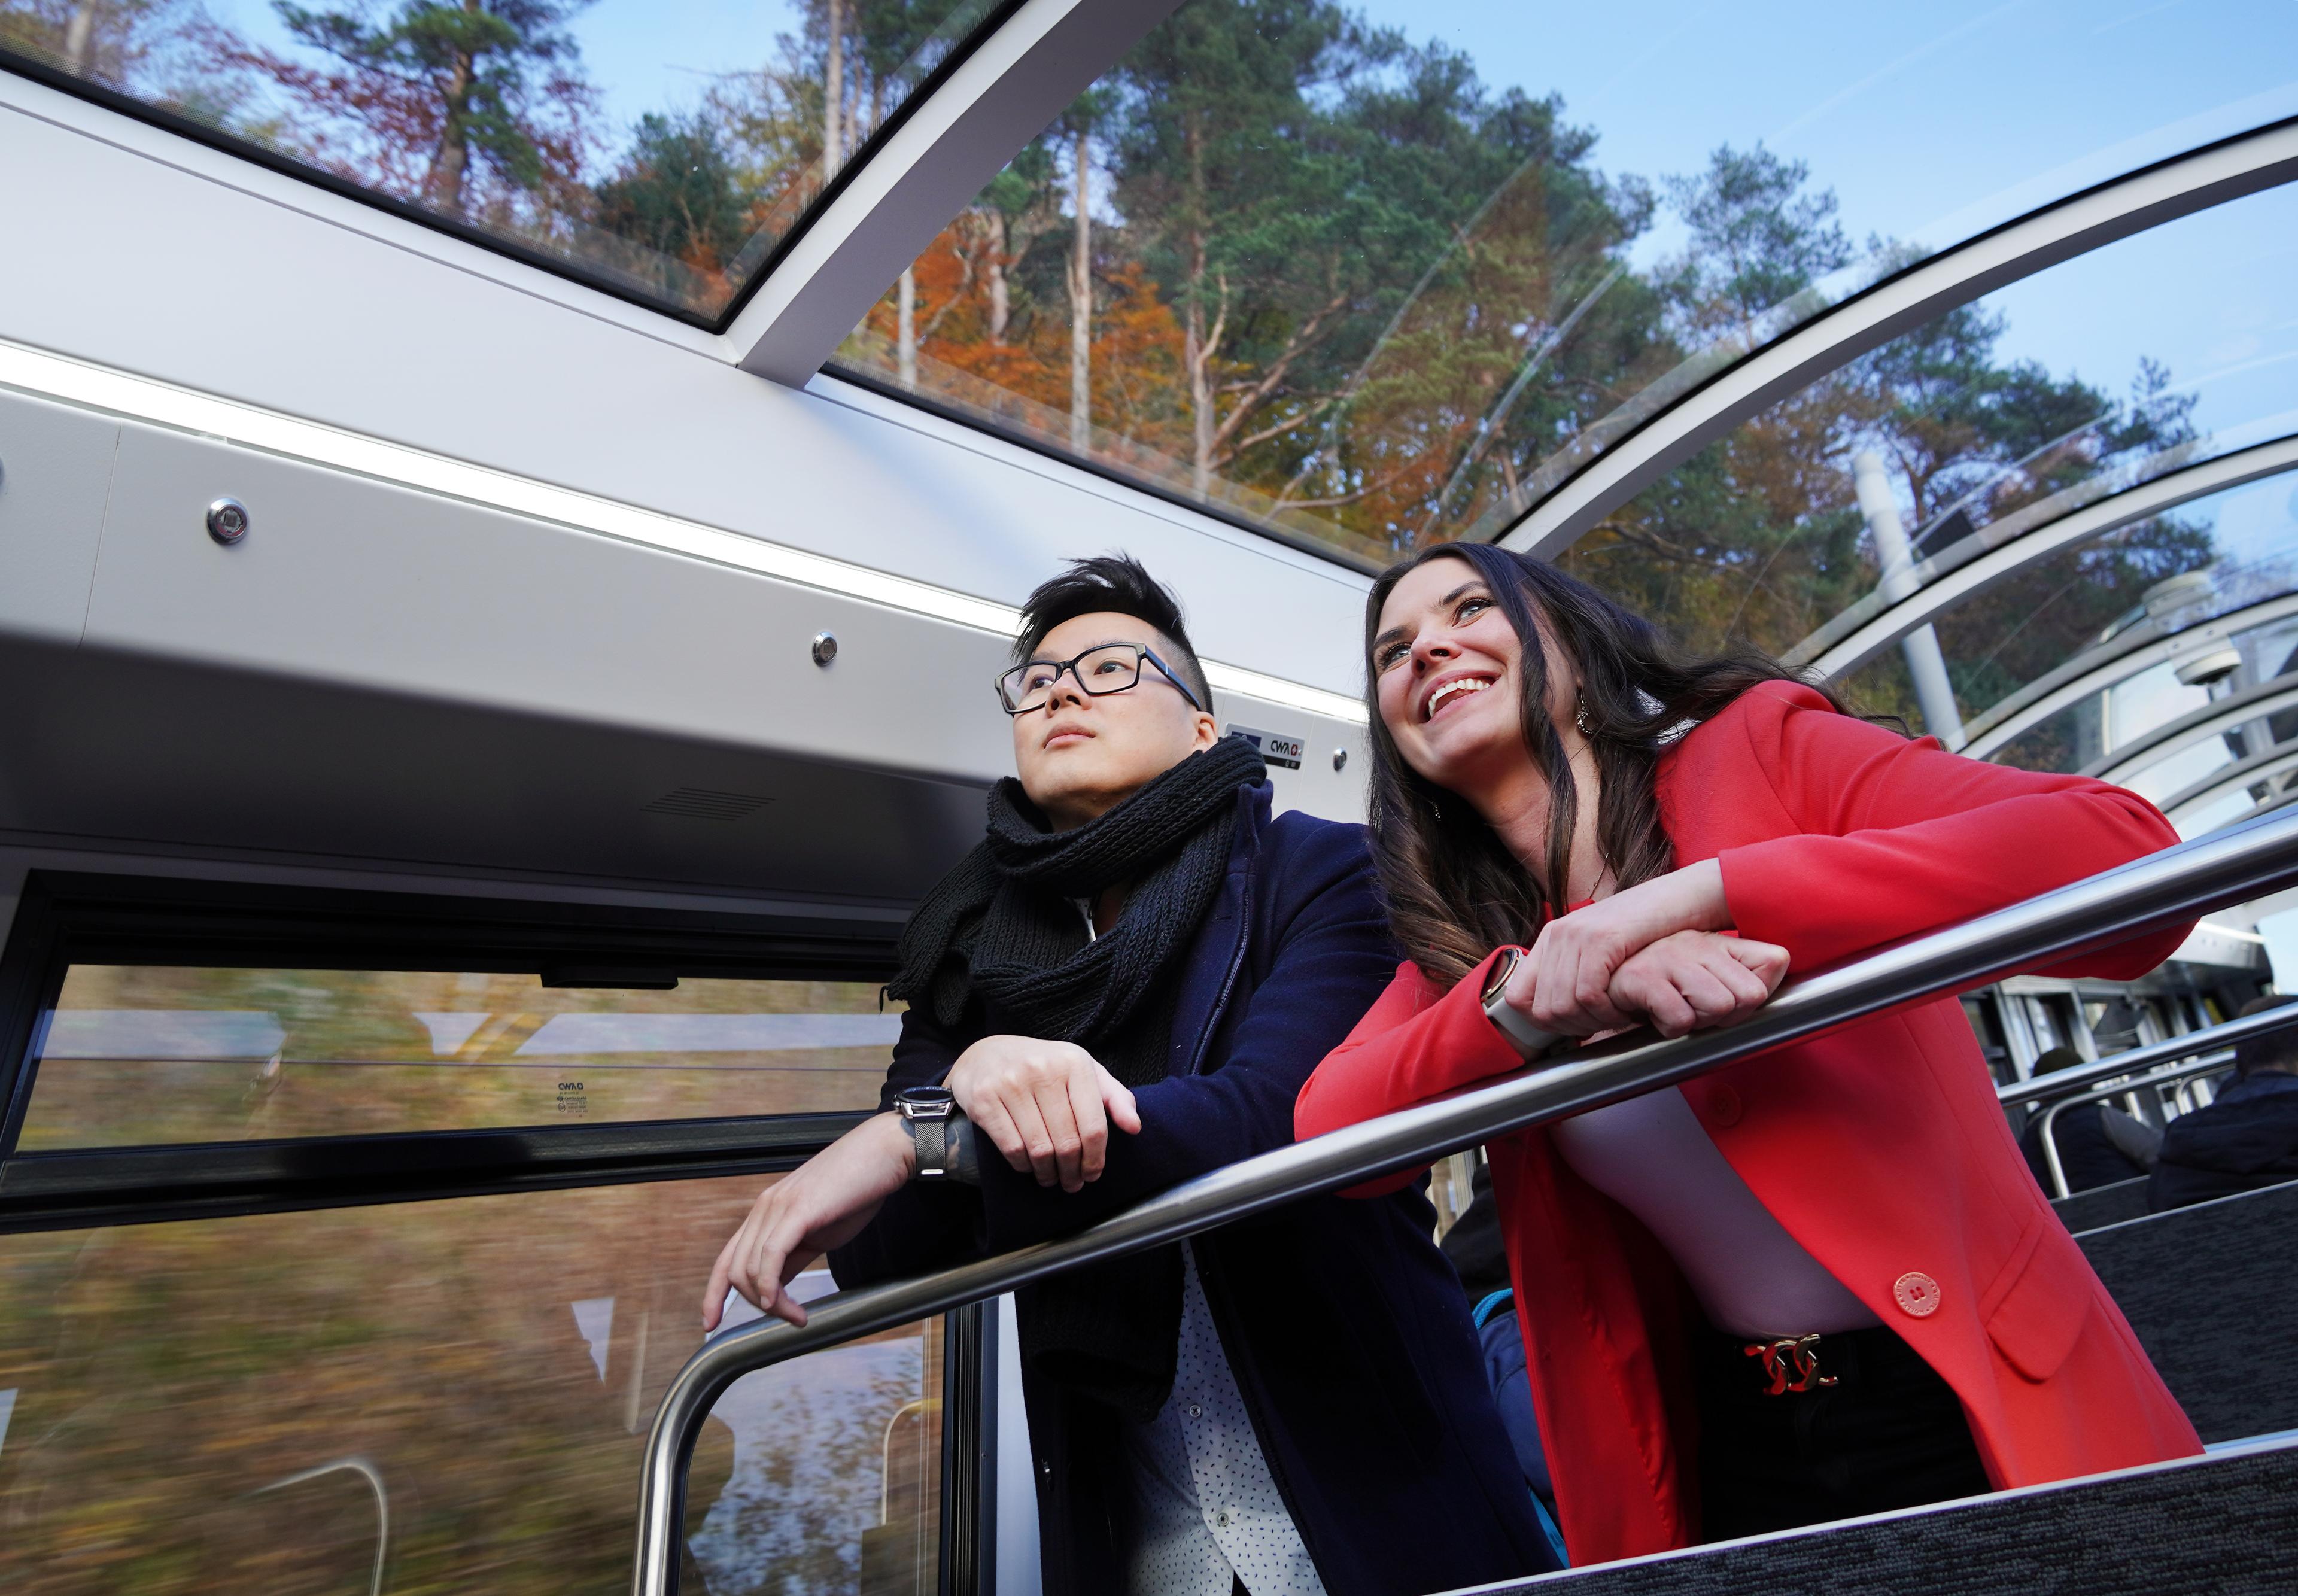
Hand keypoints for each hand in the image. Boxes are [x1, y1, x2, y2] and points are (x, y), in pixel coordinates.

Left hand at [702, 1114, 914, 1330]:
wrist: (883, 1153)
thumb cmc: (857, 1189)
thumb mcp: (818, 1231)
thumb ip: (793, 1256)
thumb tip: (776, 1287)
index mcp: (766, 1212)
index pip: (727, 1259)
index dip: (713, 1294)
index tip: (711, 1323)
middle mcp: (764, 1208)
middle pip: (735, 1271)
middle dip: (757, 1305)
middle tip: (790, 1318)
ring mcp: (778, 1207)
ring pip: (751, 1269)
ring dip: (773, 1304)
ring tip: (798, 1316)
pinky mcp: (798, 1210)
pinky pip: (771, 1256)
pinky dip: (772, 1287)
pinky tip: (785, 1304)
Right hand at [945, 1034, 1142, 1192]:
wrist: (985, 1054)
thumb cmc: (1043, 1067)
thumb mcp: (1082, 1071)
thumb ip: (1114, 1097)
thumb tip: (1134, 1127)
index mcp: (1074, 1063)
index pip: (1094, 1126)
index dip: (1096, 1159)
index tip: (1093, 1174)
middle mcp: (1043, 1070)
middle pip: (1067, 1142)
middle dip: (1072, 1172)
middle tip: (1072, 1184)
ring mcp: (1011, 1083)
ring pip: (1039, 1149)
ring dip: (1048, 1173)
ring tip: (1051, 1178)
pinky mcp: (984, 1099)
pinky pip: (1011, 1147)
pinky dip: (1023, 1165)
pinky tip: (1028, 1166)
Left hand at [1512, 859, 1733, 1035]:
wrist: (1681, 899)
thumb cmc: (1648, 933)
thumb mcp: (1601, 954)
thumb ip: (1576, 976)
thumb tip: (1559, 1021)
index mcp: (1551, 939)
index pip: (1518, 997)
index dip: (1543, 1023)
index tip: (1577, 1028)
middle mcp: (1557, 934)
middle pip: (1543, 1010)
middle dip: (1574, 1029)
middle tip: (1604, 1027)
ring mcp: (1576, 934)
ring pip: (1563, 1006)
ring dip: (1594, 1022)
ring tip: (1619, 1017)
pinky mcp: (1601, 938)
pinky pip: (1587, 993)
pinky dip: (1606, 1011)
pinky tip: (1626, 1008)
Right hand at [1606, 930, 1788, 1037]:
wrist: (1597, 983)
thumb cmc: (1658, 986)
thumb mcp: (1710, 978)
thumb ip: (1750, 974)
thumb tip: (1775, 973)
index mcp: (1718, 942)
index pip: (1772, 966)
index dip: (1751, 1002)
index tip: (1725, 1004)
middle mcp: (1698, 943)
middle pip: (1749, 997)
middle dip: (1724, 1017)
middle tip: (1692, 1009)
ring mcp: (1670, 957)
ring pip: (1720, 1007)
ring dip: (1697, 1023)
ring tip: (1672, 1011)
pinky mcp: (1641, 977)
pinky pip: (1681, 1020)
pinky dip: (1668, 1028)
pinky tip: (1653, 1016)